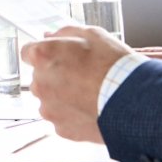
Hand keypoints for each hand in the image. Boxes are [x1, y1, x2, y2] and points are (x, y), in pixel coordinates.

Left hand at [20, 25, 131, 142]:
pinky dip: (73, 114)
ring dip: (63, 95)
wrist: (133, 102)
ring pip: (50, 99)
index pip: (28, 52)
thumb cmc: (114, 67)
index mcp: (43, 57)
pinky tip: (91, 107)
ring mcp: (49, 108)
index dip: (44, 53)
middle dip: (55, 74)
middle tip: (81, 74)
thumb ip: (64, 33)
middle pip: (39, 76)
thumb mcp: (93, 35)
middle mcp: (40, 83)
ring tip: (89, 93)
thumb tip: (50, 36)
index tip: (55, 56)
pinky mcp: (61, 128)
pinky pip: (62, 117)